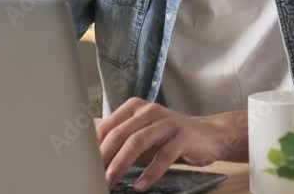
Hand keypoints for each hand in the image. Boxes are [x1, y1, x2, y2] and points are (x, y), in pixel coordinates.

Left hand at [96, 98, 228, 190]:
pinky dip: (150, 172)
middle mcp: (150, 110)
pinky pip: (163, 155)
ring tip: (111, 181)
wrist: (209, 135)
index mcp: (135, 107)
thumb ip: (122, 142)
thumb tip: (95, 161)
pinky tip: (141, 185)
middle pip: (121, 133)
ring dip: (122, 164)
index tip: (83, 164)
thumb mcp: (143, 134)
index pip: (108, 125)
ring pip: (139, 141)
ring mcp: (167, 122)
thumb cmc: (169, 137)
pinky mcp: (183, 136)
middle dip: (105, 157)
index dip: (94, 146)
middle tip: (94, 175)